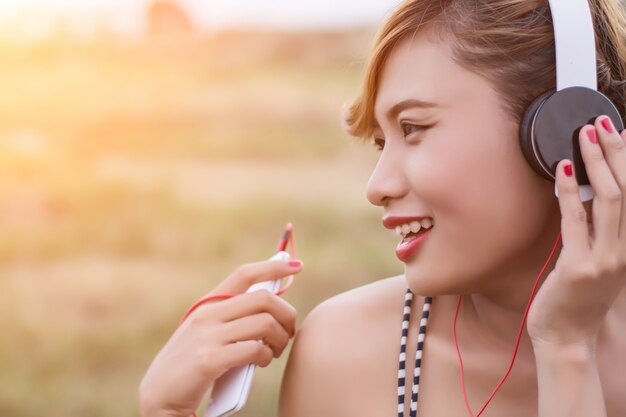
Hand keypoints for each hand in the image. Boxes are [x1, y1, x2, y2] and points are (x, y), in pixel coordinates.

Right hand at [139, 258, 302, 416]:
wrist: (159, 396)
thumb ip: (232, 317)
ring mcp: (207, 337)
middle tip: (288, 331)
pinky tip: (262, 362)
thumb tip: (273, 302)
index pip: (244, 274)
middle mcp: (207, 314)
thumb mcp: (208, 333)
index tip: (296, 266)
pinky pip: (255, 349)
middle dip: (286, 314)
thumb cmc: (192, 365)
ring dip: (279, 339)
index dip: (273, 267)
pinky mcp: (210, 360)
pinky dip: (266, 356)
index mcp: (207, 304)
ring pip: (265, 323)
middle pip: (264, 298)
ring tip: (274, 350)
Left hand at [527, 116, 625, 348]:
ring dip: (597, 162)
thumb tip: (588, 195)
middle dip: (617, 152)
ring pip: (609, 199)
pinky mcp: (579, 266)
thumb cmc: (576, 300)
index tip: (623, 133)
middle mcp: (625, 250)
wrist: (566, 339)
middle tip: (602, 122)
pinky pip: (576, 221)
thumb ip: (600, 233)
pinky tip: (562, 169)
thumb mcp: (598, 264)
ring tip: (585, 134)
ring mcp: (605, 259)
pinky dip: (569, 192)